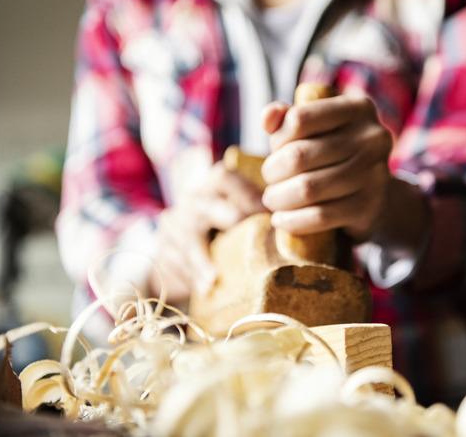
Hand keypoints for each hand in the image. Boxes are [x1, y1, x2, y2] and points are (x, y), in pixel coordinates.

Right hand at [150, 162, 264, 301]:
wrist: (182, 251)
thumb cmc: (226, 231)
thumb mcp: (241, 215)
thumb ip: (262, 214)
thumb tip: (302, 221)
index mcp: (213, 186)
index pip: (224, 177)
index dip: (245, 192)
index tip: (265, 212)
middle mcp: (192, 200)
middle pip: (202, 205)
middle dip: (221, 214)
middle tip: (237, 223)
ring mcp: (174, 225)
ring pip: (186, 238)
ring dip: (201, 260)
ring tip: (213, 279)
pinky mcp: (163, 250)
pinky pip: (173, 262)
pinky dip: (190, 276)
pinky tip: (204, 289)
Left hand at [260, 94, 393, 241]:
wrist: (377, 195)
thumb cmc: (335, 154)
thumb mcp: (316, 129)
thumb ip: (287, 118)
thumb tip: (267, 118)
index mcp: (358, 108)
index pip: (299, 119)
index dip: (278, 138)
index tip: (276, 151)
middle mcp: (372, 138)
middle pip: (299, 155)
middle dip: (273, 171)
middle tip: (269, 180)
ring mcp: (375, 174)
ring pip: (308, 188)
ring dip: (279, 198)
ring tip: (272, 200)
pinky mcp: (369, 207)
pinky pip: (320, 216)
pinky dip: (293, 220)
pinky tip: (282, 220)